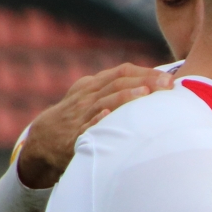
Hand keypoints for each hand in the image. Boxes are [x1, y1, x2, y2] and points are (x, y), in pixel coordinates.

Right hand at [17, 63, 173, 188]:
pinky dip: (96, 119)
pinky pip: (86, 126)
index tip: (168, 77)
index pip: (121, 72)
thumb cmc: (75, 117)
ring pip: (104, 101)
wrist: (42, 140)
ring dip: (125, 97)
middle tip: (167, 84)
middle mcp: (88, 96)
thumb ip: (113, 89)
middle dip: (144, 82)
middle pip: (118, 83)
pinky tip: (108, 115)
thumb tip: (150, 85)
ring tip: (145, 94)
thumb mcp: (89, 96)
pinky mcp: (75, 135)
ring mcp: (81, 114)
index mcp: (93, 85)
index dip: (145, 73)